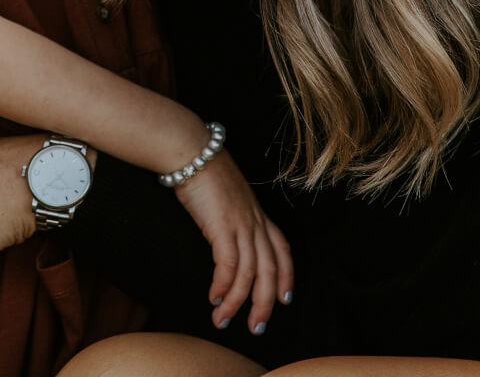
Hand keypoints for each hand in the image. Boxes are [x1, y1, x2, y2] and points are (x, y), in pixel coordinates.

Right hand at [173, 150, 294, 334]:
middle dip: (265, 303)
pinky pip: (229, 265)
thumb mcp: (225, 197)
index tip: (285, 299)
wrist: (192, 151)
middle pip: (270, 270)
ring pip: (249, 274)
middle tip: (256, 327)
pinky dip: (223, 286)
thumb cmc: (203, 170)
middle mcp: (255, 221)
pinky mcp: (223, 226)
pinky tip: (214, 298)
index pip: (282, 249)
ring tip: (223, 320)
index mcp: (258, 214)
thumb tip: (223, 237)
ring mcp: (241, 224)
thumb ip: (230, 218)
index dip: (287, 276)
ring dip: (236, 302)